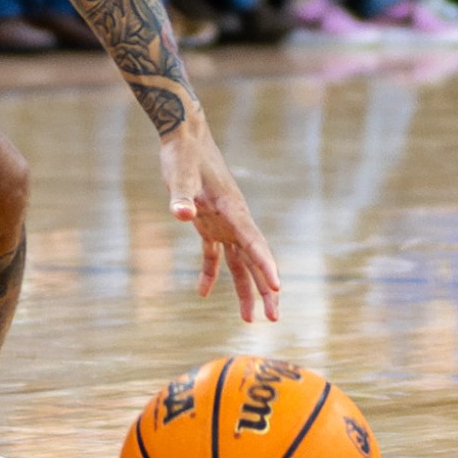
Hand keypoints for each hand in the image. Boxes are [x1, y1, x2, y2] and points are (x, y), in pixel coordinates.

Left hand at [158, 112, 281, 321]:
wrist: (184, 138)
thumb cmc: (184, 155)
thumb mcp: (179, 175)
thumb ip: (181, 197)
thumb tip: (182, 215)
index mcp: (234, 210)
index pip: (254, 243)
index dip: (266, 265)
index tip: (277, 288)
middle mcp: (234, 220)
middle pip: (255, 259)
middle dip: (265, 289)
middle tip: (273, 319)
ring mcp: (223, 223)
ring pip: (240, 263)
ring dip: (245, 289)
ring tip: (248, 319)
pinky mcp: (209, 224)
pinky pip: (214, 255)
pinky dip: (210, 273)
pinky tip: (202, 293)